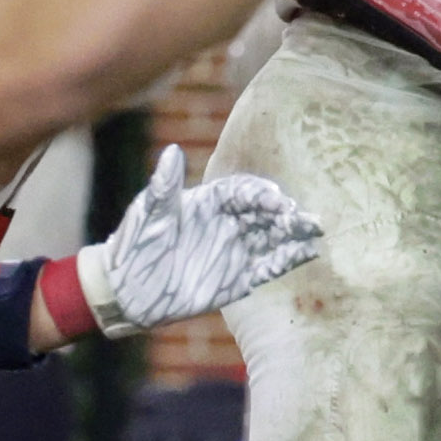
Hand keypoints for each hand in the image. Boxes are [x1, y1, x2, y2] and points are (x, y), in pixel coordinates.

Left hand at [80, 145, 324, 333]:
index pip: (243, 191)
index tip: (276, 200)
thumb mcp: (148, 213)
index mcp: (208, 202)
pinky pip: (268, 266)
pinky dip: (288, 259)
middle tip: (303, 218)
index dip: (260, 194)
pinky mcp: (237, 278)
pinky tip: (309, 253)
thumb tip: (173, 150)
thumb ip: (164, 185)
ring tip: (315, 231)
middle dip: (285, 214)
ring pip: (272, 238)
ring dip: (294, 233)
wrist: (125, 290)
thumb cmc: (133, 245)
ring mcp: (234, 250)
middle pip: (264, 213)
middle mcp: (227, 222)